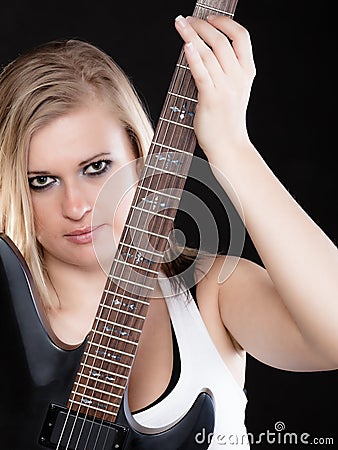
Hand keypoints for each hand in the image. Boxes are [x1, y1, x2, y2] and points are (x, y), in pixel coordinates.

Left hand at [174, 15, 255, 165]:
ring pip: (209, 52)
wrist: (229, 146)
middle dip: (202, 24)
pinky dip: (193, 55)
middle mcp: (238, 78)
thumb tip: (204, 48)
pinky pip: (201, 72)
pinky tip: (185, 44)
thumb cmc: (227, 120)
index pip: (241, 36)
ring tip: (180, 24)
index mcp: (247, 73)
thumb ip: (226, 70)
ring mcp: (225, 88)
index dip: (225, 22)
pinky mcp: (211, 99)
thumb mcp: (235, 90)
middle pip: (221, 40)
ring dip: (192, 34)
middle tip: (187, 19)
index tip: (209, 17)